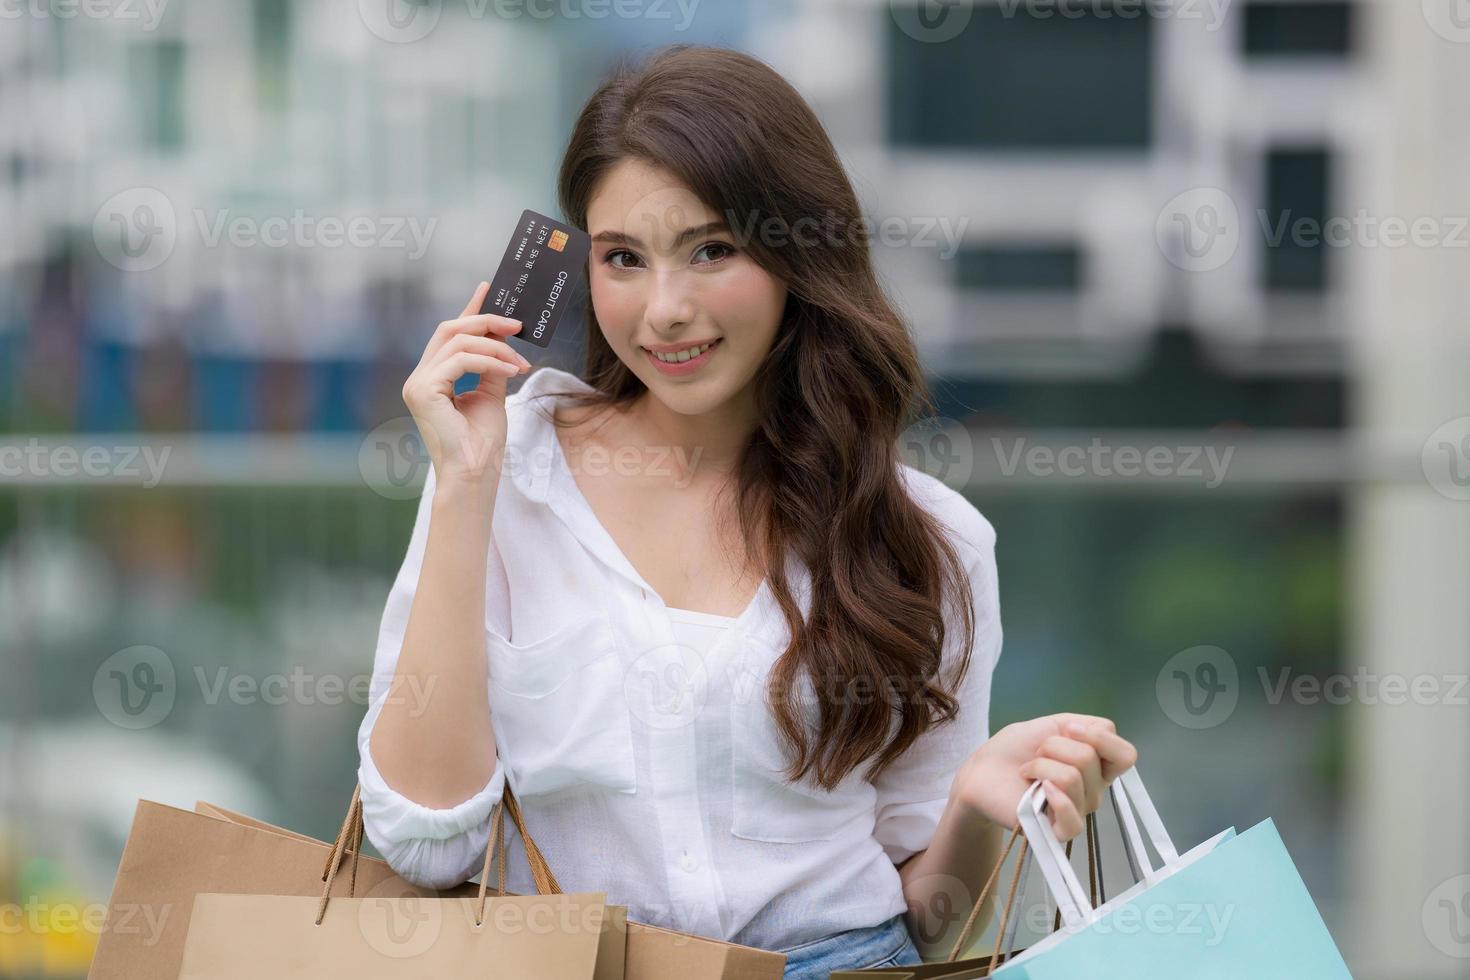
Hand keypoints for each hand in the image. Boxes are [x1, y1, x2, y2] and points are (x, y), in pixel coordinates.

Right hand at [401, 281, 530, 486]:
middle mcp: (420, 377)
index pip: (450, 334)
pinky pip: (460, 360)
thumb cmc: (482, 443)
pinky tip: (510, 371)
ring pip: (457, 341)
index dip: (469, 309)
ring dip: (496, 347)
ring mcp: (417, 383)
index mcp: (432, 378)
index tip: (488, 287)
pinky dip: (489, 361)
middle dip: (485, 321)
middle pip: (450, 329)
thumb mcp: (492, 395)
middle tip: (517, 324)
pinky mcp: (423, 390)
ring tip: (520, 363)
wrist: (475, 473)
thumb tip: (503, 340)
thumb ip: (492, 367)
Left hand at [948, 713, 1137, 841]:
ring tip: (1027, 771)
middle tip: (1035, 753)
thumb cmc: (1016, 749)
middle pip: (1090, 758)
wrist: (982, 770)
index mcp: (1097, 766)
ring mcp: (1077, 811)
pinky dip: (1054, 798)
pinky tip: (1036, 790)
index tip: (1067, 729)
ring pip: (1073, 778)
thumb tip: (1101, 733)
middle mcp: (1093, 790)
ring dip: (1040, 764)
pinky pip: (1073, 820)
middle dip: (1053, 745)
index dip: (1099, 737)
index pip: (1126, 755)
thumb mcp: (1053, 724)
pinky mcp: (1057, 831)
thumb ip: (1087, 726)